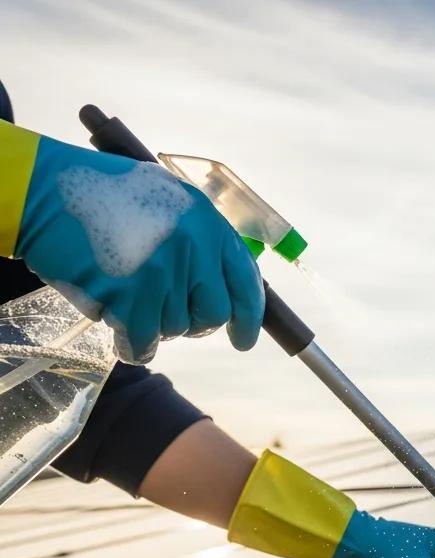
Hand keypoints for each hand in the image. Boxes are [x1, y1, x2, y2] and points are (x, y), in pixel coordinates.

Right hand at [15, 135, 263, 362]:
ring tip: (124, 290)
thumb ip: (200, 239)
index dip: (248, 317)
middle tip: (164, 311)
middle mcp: (192, 247)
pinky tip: (118, 325)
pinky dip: (133, 345)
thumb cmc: (102, 196)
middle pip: (212, 314)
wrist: (41, 192)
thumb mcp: (166, 200)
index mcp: (206, 222)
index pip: (245, 282)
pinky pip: (144, 344)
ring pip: (174, 329)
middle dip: (193, 322)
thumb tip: (226, 287)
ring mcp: (162, 274)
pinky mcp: (129, 298)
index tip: (242, 339)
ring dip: (151, 322)